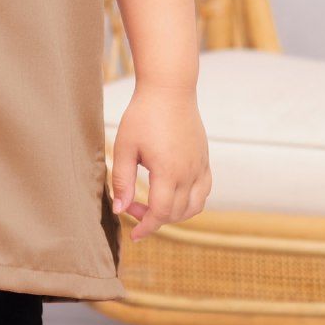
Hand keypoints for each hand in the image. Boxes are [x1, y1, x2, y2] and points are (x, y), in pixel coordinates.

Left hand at [110, 81, 210, 241]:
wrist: (169, 89)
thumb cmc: (143, 115)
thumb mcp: (125, 147)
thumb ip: (122, 181)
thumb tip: (120, 210)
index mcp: (169, 172)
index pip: (160, 213)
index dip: (146, 226)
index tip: (133, 234)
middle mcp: (189, 173)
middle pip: (176, 213)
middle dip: (154, 219)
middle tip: (132, 206)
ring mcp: (200, 166)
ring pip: (195, 207)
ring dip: (175, 214)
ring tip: (153, 204)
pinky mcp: (204, 159)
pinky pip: (204, 191)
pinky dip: (192, 202)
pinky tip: (174, 195)